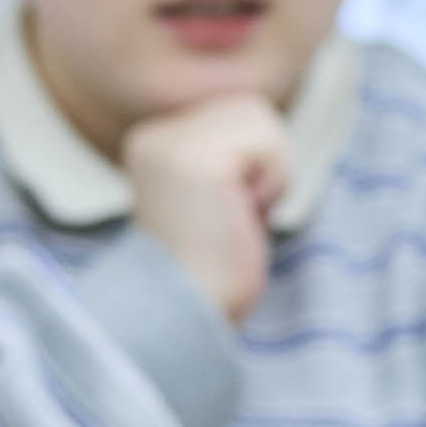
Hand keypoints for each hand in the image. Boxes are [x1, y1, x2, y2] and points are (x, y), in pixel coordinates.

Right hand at [121, 93, 285, 323]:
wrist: (183, 317)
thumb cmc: (210, 274)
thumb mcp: (217, 200)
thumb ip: (231, 158)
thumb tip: (267, 123)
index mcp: (154, 143)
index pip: (236, 113)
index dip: (254, 165)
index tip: (227, 212)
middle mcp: (154, 136)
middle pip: (251, 108)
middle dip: (265, 163)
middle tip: (236, 215)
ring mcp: (169, 144)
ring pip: (260, 116)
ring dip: (270, 173)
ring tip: (236, 215)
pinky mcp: (192, 159)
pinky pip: (267, 142)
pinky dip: (271, 183)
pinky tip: (241, 217)